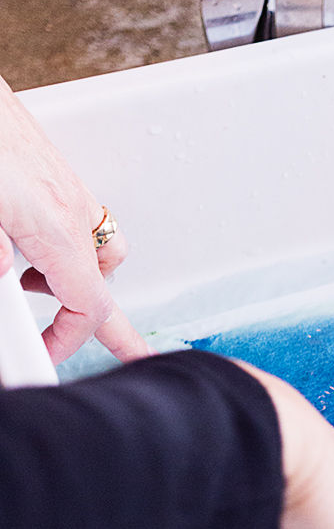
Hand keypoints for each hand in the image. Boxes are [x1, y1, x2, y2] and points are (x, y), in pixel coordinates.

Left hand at [0, 74, 147, 363]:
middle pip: (101, 285)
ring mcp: (68, 191)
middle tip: (127, 351)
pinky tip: (31, 240)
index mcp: (57, 231)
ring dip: (80, 278)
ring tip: (39, 287)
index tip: (45, 354)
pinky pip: (82, 221)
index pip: (87, 307)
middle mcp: (73, 212)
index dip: (68, 340)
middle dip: (102, 322)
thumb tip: (3, 282)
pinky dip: (67, 243)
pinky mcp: (55, 174)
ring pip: (99, 251)